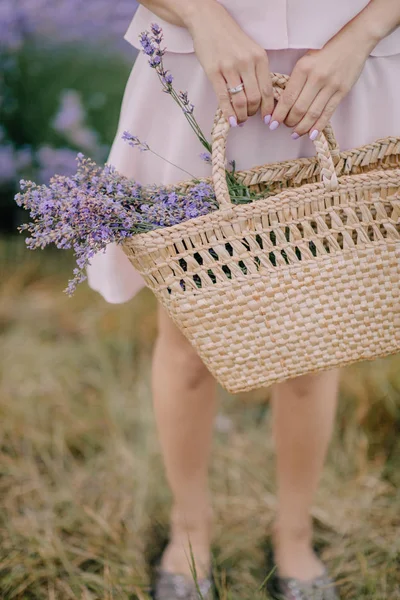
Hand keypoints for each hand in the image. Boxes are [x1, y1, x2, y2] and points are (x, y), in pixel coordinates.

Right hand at [184, 1, 273, 125]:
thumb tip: (261, 99)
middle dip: (253, 113)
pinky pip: (223, 98)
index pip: (267, 90)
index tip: (267, 119)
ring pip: (240, 101)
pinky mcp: (214, 71)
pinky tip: (230, 120)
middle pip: (255, 98)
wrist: (208, 21)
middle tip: (248, 116)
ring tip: (239, 119)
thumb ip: (257, 71)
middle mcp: (247, 62)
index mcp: (260, 58)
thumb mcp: (251, 51)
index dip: (268, 109)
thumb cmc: (231, 38)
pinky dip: (228, 113)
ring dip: (241, 116)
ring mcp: (230, 67)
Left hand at [270, 32, 371, 139]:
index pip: (288, 97)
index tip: (272, 123)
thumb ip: (295, 81)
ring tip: (295, 133)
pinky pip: (327, 113)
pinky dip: (318, 126)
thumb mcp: (305, 61)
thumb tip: (283, 105)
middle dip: (289, 122)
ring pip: (313, 113)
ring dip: (302, 127)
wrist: (353, 43)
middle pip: (299, 108)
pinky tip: (310, 135)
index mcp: (303, 68)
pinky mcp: (342, 91)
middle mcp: (316, 77)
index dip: (279, 114)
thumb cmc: (324, 53)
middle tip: (286, 126)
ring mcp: (330, 85)